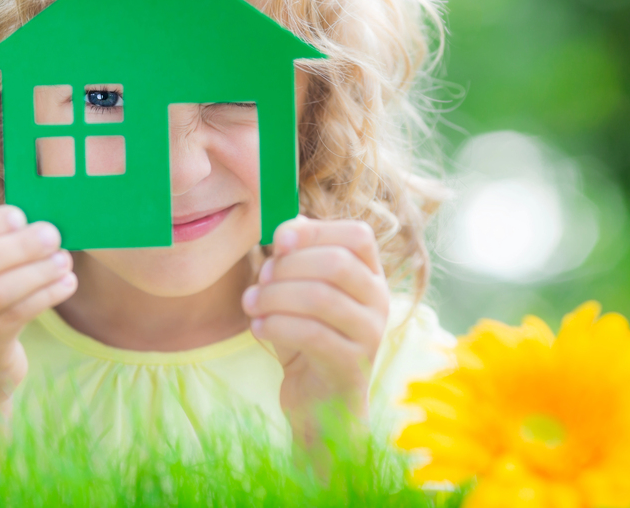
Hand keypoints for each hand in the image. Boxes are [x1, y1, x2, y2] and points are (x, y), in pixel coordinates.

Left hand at [241, 216, 389, 431]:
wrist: (320, 404)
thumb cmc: (306, 340)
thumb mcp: (299, 293)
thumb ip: (296, 259)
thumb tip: (284, 226)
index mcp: (369, 276)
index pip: (358, 235)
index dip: (316, 231)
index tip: (279, 240)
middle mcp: (378, 300)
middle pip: (336, 263)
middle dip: (288, 267)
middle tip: (259, 280)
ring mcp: (370, 334)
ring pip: (321, 297)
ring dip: (275, 296)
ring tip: (251, 304)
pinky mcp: (351, 365)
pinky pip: (311, 334)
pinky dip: (276, 325)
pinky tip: (258, 327)